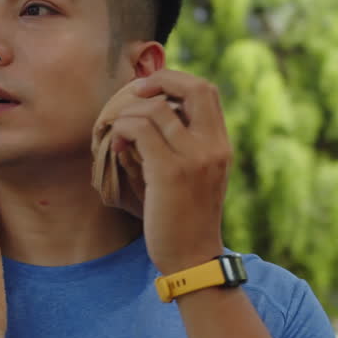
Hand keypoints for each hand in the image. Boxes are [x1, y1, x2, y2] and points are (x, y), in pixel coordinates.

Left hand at [108, 69, 230, 274]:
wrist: (193, 258)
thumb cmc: (186, 218)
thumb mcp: (197, 176)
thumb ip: (186, 145)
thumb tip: (154, 113)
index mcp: (221, 144)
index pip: (206, 90)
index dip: (176, 80)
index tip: (151, 90)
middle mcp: (212, 146)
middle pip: (193, 86)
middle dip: (159, 80)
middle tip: (135, 93)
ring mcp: (193, 157)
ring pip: (156, 108)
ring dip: (129, 112)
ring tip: (119, 131)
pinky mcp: (169, 172)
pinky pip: (140, 130)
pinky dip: (122, 129)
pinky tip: (117, 144)